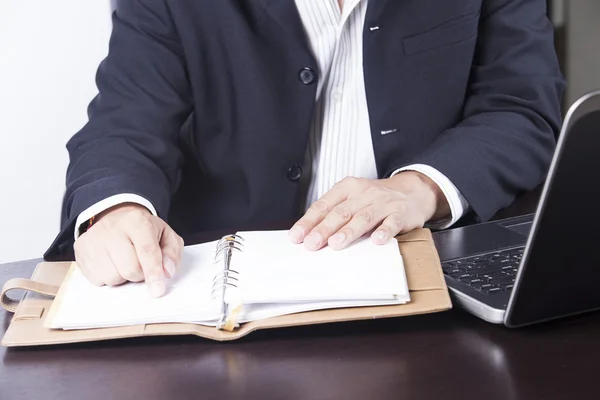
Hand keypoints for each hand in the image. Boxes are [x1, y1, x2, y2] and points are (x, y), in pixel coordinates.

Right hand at [73, 203, 183, 296]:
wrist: (117, 217)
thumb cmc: (144, 231)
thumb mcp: (166, 236)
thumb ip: (171, 254)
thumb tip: (167, 272)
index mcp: (137, 221)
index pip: (147, 251)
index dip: (153, 273)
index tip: (158, 291)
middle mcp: (113, 228)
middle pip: (130, 269)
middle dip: (139, 274)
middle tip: (140, 263)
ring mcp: (93, 239)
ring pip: (112, 277)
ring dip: (122, 276)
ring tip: (124, 261)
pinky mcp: (80, 250)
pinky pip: (97, 279)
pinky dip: (107, 276)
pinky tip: (111, 262)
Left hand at [288, 172, 449, 249]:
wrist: (411, 192)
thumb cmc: (375, 200)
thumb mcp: (352, 199)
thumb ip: (333, 214)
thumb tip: (308, 234)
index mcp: (348, 187)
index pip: (324, 205)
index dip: (309, 221)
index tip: (297, 236)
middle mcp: (364, 193)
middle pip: (341, 212)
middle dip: (324, 229)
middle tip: (312, 244)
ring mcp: (383, 203)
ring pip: (363, 217)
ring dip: (348, 232)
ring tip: (336, 244)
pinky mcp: (401, 213)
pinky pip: (391, 223)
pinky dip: (384, 232)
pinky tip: (376, 241)